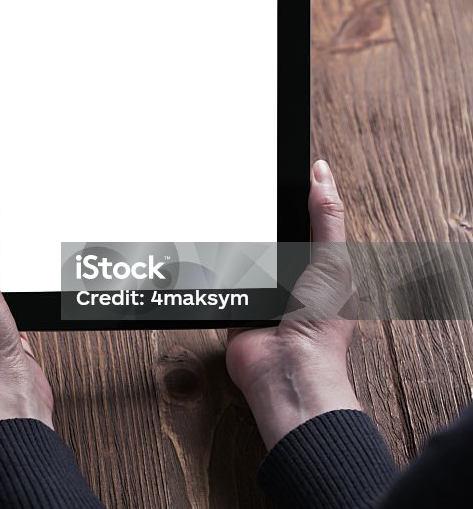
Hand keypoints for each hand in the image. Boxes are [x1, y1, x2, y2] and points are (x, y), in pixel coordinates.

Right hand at [226, 160, 360, 448]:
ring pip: (242, 254)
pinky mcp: (235, 304)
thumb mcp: (333, 261)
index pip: (303, 220)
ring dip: (234, 246)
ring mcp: (261, 291)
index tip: (273, 170)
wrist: (287, 370)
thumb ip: (327, 219)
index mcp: (320, 265)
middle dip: (255, 220)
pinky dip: (214, 269)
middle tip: (238, 193)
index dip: (291, 197)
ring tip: (219, 221)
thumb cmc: (321, 326)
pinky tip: (208, 256)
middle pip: (268, 234)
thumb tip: (322, 174)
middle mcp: (290, 277)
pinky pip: (221, 278)